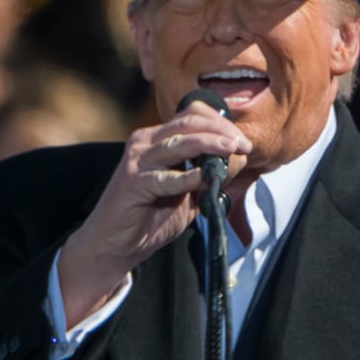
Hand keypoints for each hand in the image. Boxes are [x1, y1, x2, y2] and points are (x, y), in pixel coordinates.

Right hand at [57, 103, 249, 320]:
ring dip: (208, 144)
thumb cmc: (151, 216)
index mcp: (158, 139)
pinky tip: (204, 179)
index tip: (242, 141)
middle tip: (243, 145)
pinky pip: (165, 177)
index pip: (192, 115)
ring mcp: (138, 160)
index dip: (220, 123)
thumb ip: (209, 175)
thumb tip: (237, 160)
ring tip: (230, 150)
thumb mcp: (189, 193)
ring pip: (178, 142)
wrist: (116, 243)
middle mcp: (145, 142)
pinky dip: (187, 177)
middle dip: (221, 131)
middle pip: (189, 123)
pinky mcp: (133, 182)